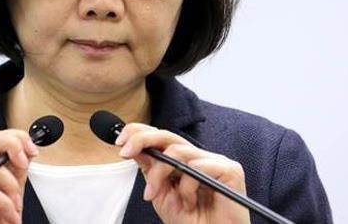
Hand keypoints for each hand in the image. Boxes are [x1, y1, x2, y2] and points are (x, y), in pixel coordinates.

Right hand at [0, 128, 38, 223]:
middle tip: (25, 163)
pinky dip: (2, 202)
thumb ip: (16, 173)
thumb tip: (29, 149)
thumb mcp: (11, 195)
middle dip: (11, 145)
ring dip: (9, 184)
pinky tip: (8, 217)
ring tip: (15, 207)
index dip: (14, 137)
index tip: (34, 151)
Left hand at [116, 123, 249, 223]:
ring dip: (160, 174)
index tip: (118, 142)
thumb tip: (133, 147)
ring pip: (178, 151)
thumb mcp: (161, 195)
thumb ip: (151, 170)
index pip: (161, 137)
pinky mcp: (229, 170)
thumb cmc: (192, 222)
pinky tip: (191, 203)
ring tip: (157, 195)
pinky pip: (198, 167)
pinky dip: (188, 187)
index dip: (139, 133)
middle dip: (142, 140)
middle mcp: (199, 157)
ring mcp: (215, 161)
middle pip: (168, 135)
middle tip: (124, 152)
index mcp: (184, 161)